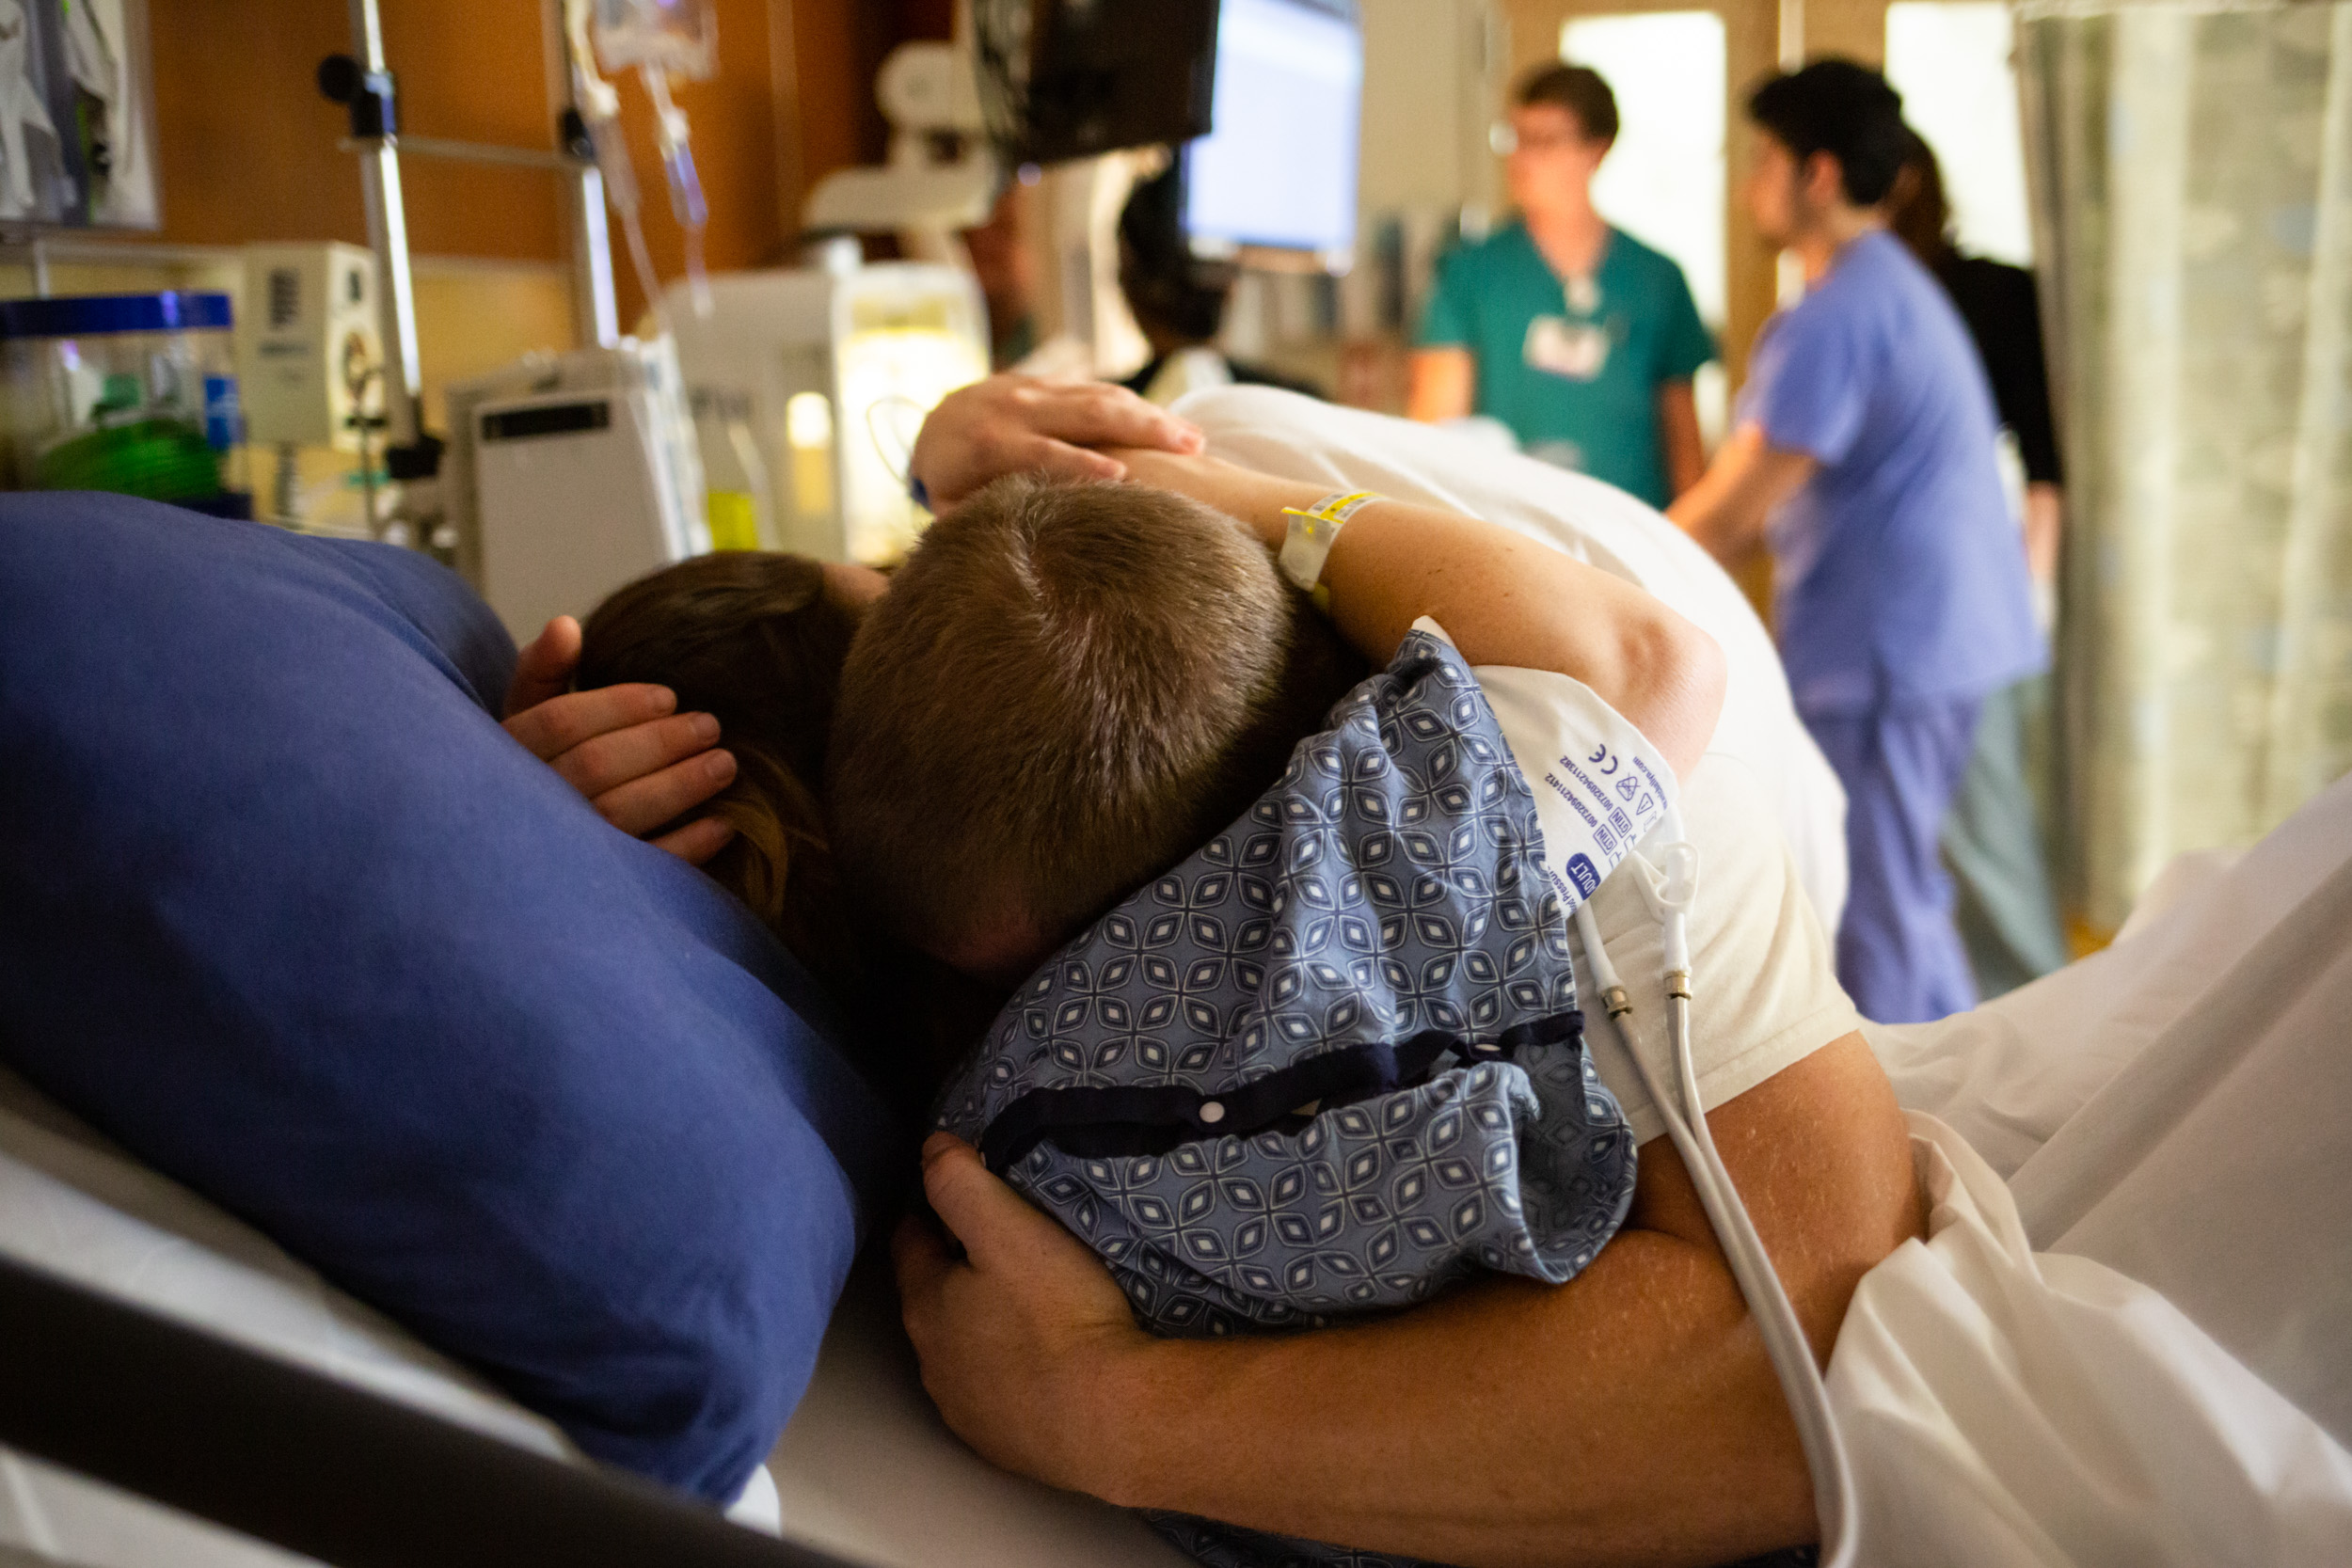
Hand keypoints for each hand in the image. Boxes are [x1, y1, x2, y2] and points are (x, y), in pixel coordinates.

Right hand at [501, 616, 739, 864]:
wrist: (512, 853)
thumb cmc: (533, 764)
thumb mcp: (525, 713)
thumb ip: (545, 669)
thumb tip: (567, 625)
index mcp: (504, 754)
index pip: (561, 721)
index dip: (620, 705)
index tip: (670, 697)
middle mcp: (522, 805)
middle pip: (595, 767)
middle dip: (660, 743)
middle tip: (711, 727)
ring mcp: (554, 852)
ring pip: (617, 815)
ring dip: (680, 788)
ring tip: (726, 766)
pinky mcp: (589, 894)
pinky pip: (640, 868)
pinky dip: (686, 847)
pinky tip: (724, 825)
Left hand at [894, 1133, 1153, 1496]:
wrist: (1111, 1419)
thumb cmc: (1058, 1315)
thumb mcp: (1008, 1228)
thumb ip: (961, 1182)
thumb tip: (930, 1148)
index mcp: (926, 1303)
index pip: (910, 1242)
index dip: (930, 1213)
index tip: (956, 1195)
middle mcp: (932, 1360)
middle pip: (932, 1299)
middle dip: (954, 1271)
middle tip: (999, 1246)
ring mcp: (964, 1408)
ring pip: (960, 1350)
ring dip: (980, 1327)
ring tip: (1024, 1305)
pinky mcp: (1000, 1443)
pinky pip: (993, 1396)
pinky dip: (1007, 1374)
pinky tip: (1040, 1364)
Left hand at [910, 375, 1205, 511]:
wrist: (936, 423)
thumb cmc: (950, 482)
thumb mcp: (952, 506)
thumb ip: (978, 520)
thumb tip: (1005, 551)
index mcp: (988, 443)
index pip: (1041, 452)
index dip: (1081, 464)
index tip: (1122, 479)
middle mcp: (1016, 408)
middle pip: (1086, 413)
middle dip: (1139, 431)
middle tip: (1188, 452)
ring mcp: (1038, 389)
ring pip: (1102, 395)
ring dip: (1152, 416)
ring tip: (1196, 441)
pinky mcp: (1055, 383)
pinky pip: (1103, 390)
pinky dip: (1142, 408)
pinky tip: (1177, 427)